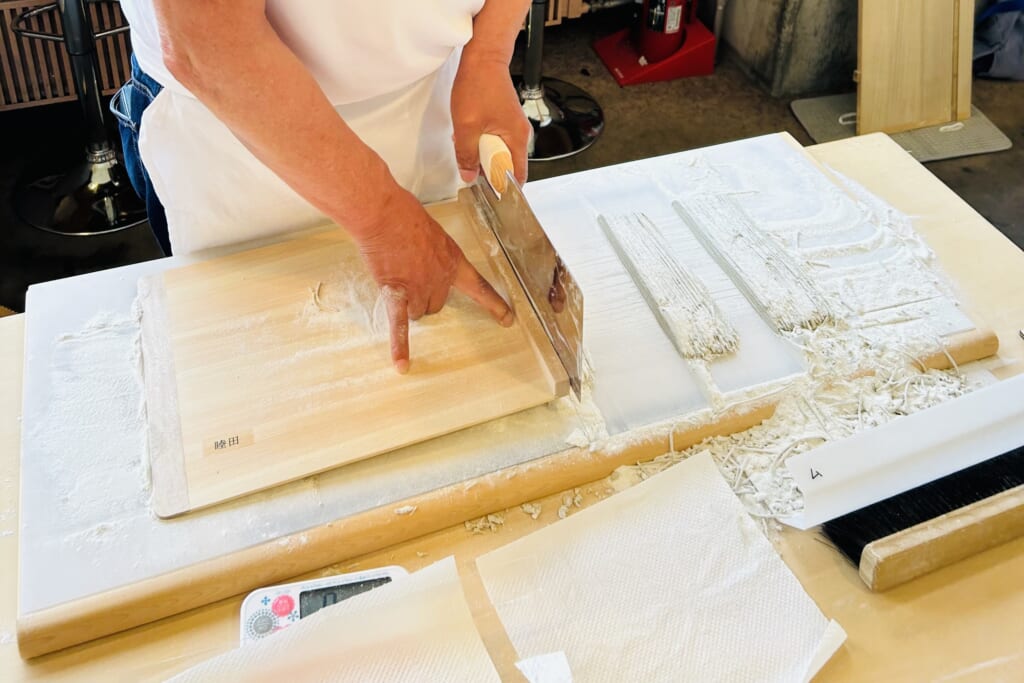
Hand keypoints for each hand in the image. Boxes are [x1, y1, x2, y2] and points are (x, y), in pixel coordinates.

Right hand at [357, 186, 512, 373]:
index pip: (480, 288)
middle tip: (411, 274)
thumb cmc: (404, 216)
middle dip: (425, 296)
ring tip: (394, 278)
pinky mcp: (396, 293)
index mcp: (454, 262)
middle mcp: (441, 279)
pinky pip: (399, 324)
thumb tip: (423, 262)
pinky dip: (400, 346)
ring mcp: (419, 288)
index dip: (494, 305)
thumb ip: (433, 254)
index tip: (507, 320)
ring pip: (417, 312)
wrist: (383, 214)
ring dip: (407, 304)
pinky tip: (402, 365)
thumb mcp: (432, 233)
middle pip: (437, 304)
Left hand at [451, 54, 531, 185]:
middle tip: (470, 167)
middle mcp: (520, 134)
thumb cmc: (478, 85)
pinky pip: (496, 140)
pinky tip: (469, 135)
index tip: (488, 194)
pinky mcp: (505, 120)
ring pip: (499, 153)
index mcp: (517, 139)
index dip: (503, 188)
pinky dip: (482, 142)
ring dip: (482, 155)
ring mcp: (513, 126)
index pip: (517, 176)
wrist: (483, 58)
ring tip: (467, 147)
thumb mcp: (466, 126)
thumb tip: (469, 176)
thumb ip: (467, 155)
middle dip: (488, 170)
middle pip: (507, 166)